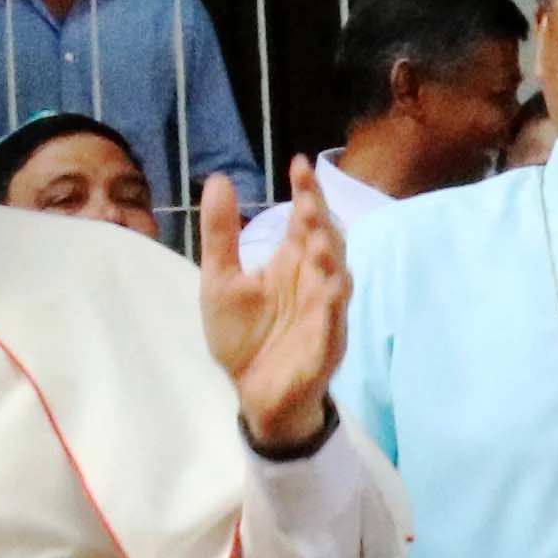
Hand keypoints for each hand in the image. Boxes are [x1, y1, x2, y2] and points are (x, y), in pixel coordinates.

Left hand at [196, 164, 340, 453]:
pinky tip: (331, 290)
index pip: (304, 219)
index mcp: (292, 263)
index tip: (299, 163)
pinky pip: (334, 323)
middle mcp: (315, 281)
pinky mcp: (326, 345)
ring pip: (337, 278)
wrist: (252, 394)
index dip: (307, 192)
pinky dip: (333, 306)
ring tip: (317, 236)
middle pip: (325, 242)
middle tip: (308, 197)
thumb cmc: (243, 336)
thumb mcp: (220, 280)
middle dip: (319, 219)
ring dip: (330, 258)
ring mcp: (324, 312)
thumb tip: (220, 179)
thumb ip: (221, 233)